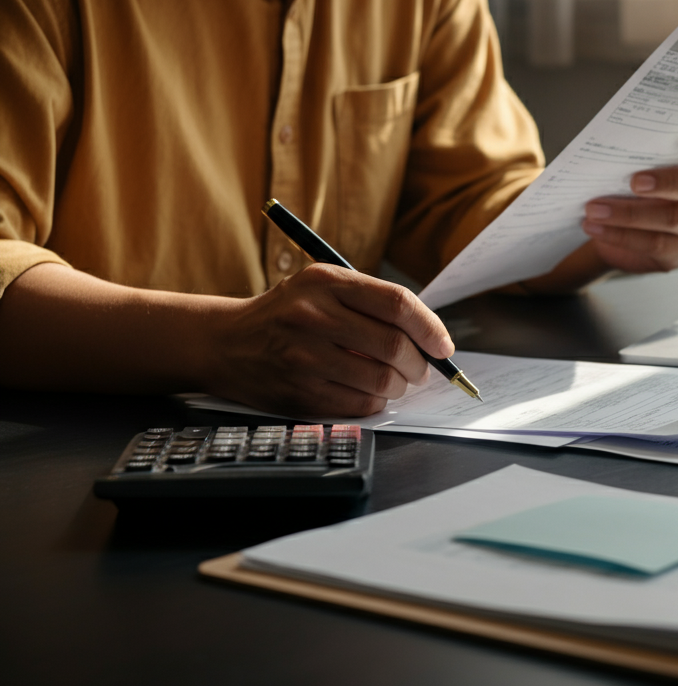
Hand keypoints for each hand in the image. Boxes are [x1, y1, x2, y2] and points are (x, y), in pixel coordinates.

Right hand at [208, 264, 453, 417]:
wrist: (225, 342)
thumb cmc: (287, 314)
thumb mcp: (322, 287)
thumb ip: (371, 303)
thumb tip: (428, 336)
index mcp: (326, 282)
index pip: (396, 303)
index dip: (430, 327)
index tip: (443, 345)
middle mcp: (313, 315)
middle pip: (394, 345)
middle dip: (419, 363)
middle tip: (421, 369)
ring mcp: (303, 356)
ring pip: (381, 379)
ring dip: (399, 386)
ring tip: (395, 381)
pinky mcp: (298, 392)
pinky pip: (358, 403)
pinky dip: (375, 402)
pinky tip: (369, 393)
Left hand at [581, 131, 677, 271]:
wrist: (619, 231)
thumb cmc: (634, 189)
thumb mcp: (641, 167)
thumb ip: (643, 156)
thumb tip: (613, 147)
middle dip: (667, 182)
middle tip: (634, 181)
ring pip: (673, 218)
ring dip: (629, 213)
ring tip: (595, 208)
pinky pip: (654, 243)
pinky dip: (620, 234)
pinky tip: (595, 227)